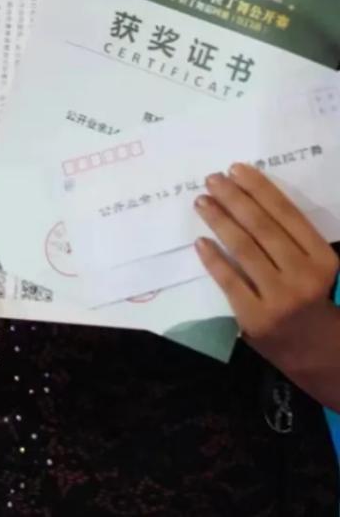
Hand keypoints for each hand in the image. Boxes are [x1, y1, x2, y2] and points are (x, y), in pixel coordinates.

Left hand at [195, 163, 339, 370]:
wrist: (320, 355)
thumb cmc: (316, 301)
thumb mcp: (319, 269)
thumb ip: (295, 240)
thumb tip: (251, 198)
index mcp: (323, 259)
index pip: (287, 214)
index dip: (259, 188)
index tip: (236, 169)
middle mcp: (304, 276)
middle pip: (261, 227)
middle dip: (233, 198)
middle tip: (212, 179)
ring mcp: (279, 299)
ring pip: (243, 249)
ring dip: (219, 221)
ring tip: (202, 202)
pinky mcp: (256, 318)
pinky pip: (229, 281)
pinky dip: (213, 259)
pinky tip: (200, 241)